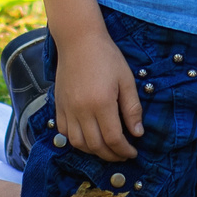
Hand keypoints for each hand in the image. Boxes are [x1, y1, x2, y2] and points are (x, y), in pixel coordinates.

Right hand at [52, 27, 142, 159]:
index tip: (133, 153)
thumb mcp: (126, 80)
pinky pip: (64, 132)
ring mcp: (67, 109)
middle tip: (122, 155)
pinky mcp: (58, 106)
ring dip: (93, 151)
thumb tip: (137, 134)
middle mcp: (82, 110)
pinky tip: (88, 137)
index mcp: (102, 103)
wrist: (79, 41)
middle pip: (95, 146)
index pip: (113, 139)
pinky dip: (76, 141)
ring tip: (106, 149)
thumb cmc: (106, 57)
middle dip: (111, 155)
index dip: (124, 151)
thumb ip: (132, 109)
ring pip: (78, 143)